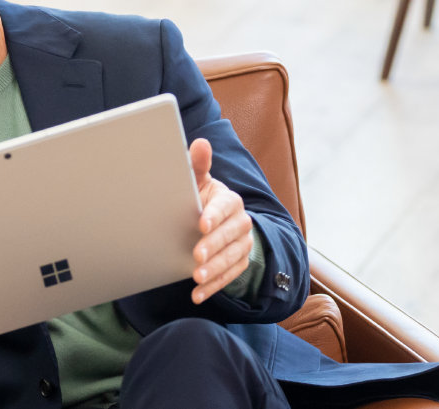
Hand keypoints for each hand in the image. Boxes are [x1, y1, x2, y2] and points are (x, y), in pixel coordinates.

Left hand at [189, 138, 253, 303]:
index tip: (200, 224)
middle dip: (213, 246)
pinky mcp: (239, 263)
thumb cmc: (199, 198)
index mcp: (230, 201)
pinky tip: (197, 295)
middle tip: (196, 256)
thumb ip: (197, 165)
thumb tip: (200, 142)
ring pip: (232, 259)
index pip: (225, 208)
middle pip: (230, 236)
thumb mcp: (197, 182)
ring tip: (196, 277)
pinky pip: (230, 277)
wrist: (213, 222)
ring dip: (214, 270)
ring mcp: (242, 245)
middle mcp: (241, 223)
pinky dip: (214, 287)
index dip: (214, 216)